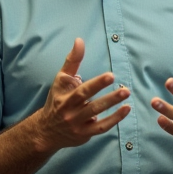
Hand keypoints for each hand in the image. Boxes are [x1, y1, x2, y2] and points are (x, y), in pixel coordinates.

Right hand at [31, 38, 129, 153]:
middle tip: (124, 89)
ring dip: (113, 105)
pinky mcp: (84, 134)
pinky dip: (114, 119)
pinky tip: (126, 109)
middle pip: (88, 101)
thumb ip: (72, 60)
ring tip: (126, 94)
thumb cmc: (57, 100)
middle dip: (107, 95)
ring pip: (96, 114)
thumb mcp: (61, 80)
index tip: (110, 76)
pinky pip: (101, 127)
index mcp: (64, 95)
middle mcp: (69, 110)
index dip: (96, 83)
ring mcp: (77, 123)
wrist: (46, 130)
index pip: (81, 89)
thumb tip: (80, 40)